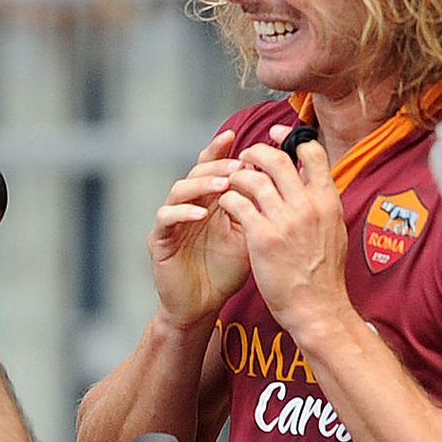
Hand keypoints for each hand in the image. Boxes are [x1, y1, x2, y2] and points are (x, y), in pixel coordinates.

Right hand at [148, 130, 249, 326]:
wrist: (203, 306)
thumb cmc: (226, 271)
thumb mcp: (249, 236)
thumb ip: (256, 210)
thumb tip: (281, 182)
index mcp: (210, 200)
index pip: (213, 167)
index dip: (221, 149)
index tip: (238, 136)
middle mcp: (189, 205)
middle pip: (197, 172)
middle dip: (217, 164)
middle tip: (238, 165)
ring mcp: (173, 221)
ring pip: (180, 189)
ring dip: (202, 184)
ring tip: (223, 184)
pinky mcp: (160, 239)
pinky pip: (167, 217)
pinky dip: (184, 212)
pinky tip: (202, 213)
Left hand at [216, 125, 350, 340]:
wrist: (318, 309)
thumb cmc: (324, 275)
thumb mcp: (333, 230)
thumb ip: (322, 203)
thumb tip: (312, 180)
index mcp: (328, 200)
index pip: (312, 152)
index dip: (291, 138)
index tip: (276, 135)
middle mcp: (308, 205)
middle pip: (277, 159)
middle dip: (257, 152)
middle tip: (245, 156)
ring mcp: (285, 220)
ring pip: (253, 178)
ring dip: (237, 176)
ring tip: (231, 182)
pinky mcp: (262, 237)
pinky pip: (238, 203)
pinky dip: (229, 199)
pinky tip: (226, 204)